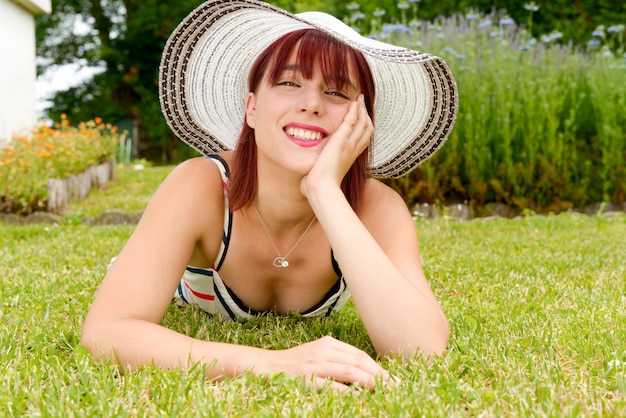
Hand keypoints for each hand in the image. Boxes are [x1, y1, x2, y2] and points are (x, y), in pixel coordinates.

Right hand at [266, 336, 390, 390]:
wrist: (265, 366)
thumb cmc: (293, 364)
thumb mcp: (316, 355)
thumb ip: (336, 359)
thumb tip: (363, 373)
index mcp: (328, 344)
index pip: (359, 355)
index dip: (378, 367)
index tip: (392, 379)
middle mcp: (324, 351)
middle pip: (358, 362)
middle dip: (380, 375)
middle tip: (396, 387)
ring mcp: (315, 365)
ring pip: (350, 372)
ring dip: (370, 382)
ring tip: (384, 391)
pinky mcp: (306, 379)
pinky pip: (332, 386)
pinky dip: (348, 392)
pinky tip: (359, 398)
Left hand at [301, 95, 373, 197]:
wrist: (322, 189)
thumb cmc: (319, 187)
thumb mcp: (321, 177)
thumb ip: (317, 173)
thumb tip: (306, 179)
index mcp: (349, 158)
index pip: (362, 140)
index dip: (363, 129)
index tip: (361, 120)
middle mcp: (353, 150)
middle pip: (366, 129)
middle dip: (366, 115)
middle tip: (362, 104)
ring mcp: (349, 145)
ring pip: (362, 123)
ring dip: (361, 109)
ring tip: (360, 99)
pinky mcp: (341, 140)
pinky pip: (352, 121)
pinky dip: (354, 111)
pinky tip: (354, 102)